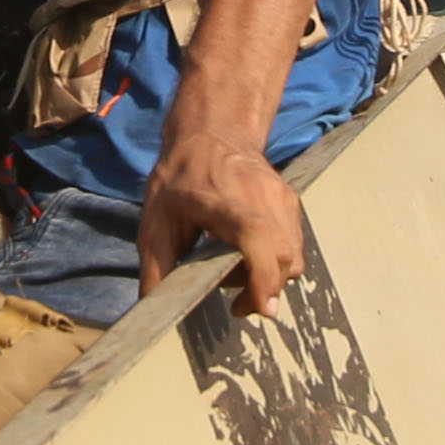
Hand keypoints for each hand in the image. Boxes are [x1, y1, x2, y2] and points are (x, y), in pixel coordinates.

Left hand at [137, 129, 305, 313]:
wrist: (212, 133)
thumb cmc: (180, 179)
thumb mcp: (155, 221)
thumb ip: (156, 268)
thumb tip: (151, 310)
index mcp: (223, 201)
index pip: (256, 237)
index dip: (263, 276)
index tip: (262, 307)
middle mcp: (261, 198)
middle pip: (282, 257)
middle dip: (263, 291)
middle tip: (236, 303)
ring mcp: (281, 199)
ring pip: (292, 256)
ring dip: (269, 278)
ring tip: (236, 273)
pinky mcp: (291, 204)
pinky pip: (293, 246)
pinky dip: (276, 262)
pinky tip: (247, 255)